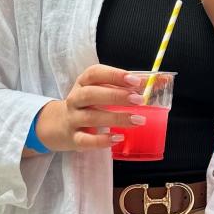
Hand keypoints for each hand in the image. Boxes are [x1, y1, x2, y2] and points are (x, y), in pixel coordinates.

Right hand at [30, 65, 145, 152]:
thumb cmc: (86, 104)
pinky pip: (85, 140)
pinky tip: (118, 138)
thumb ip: (123, 87)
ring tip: (138, 120)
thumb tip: (157, 81)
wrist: (56, 125)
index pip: (95, 74)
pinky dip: (101, 140)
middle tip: (139, 100)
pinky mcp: (73, 138)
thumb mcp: (99, 91)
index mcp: (83, 83)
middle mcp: (75, 98)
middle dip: (116, 96)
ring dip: (116, 118)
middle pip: (92, 94)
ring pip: (91, 117)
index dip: (115, 75)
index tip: (136, 80)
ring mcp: (72, 119)